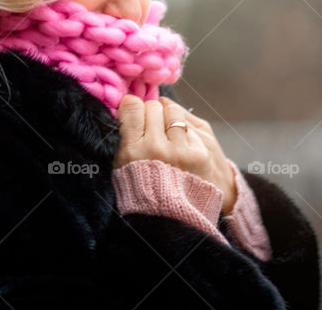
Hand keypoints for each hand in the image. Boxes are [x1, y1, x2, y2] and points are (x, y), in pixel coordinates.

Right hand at [113, 94, 237, 213]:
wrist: (172, 217)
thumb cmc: (142, 188)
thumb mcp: (122, 165)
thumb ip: (124, 135)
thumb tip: (128, 103)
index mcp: (132, 151)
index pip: (132, 106)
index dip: (133, 106)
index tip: (134, 111)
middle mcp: (155, 148)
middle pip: (153, 107)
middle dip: (151, 113)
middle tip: (152, 127)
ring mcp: (180, 151)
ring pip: (173, 112)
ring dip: (169, 119)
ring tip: (167, 134)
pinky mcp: (199, 154)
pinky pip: (190, 126)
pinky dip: (185, 133)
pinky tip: (181, 146)